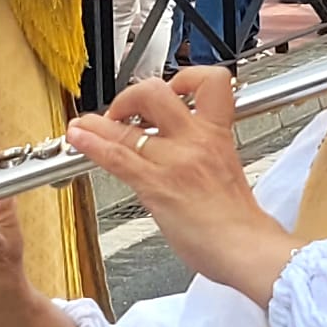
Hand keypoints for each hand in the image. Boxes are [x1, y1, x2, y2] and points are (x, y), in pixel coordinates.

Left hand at [67, 68, 302, 305]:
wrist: (246, 248)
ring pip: (127, 127)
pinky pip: (117, 157)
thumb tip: (182, 155)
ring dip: (98, 123)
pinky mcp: (156, 185)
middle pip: (156, 93)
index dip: (185, 78)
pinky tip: (80, 139)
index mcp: (218, 134)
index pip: (210, 82)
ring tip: (83, 124)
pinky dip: (92, 145)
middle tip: (124, 112)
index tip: (170, 88)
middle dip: (132, 96)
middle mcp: (196, 140)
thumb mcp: (227, 172)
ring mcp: (174, 160)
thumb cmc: (240, 221)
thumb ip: (204, 155)